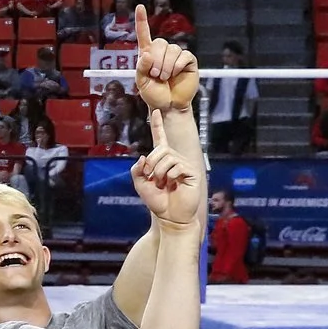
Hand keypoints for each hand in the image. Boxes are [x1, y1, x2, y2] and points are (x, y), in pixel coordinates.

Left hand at [130, 110, 201, 227]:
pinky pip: (176, 167)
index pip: (160, 139)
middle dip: (151, 164)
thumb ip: (137, 170)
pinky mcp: (191, 172)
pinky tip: (174, 185)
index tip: (156, 111)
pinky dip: (170, 177)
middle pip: (160, 150)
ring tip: (163, 184)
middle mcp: (174, 159)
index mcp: (161, 160)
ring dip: (159, 173)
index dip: (157, 125)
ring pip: (166, 158)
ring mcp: (183, 164)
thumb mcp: (140, 185)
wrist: (170, 217)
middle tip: (152, 179)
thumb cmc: (157, 201)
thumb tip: (143, 157)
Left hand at [131, 8, 198, 113]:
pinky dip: (177, 66)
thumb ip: (141, 68)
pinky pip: (183, 56)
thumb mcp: (141, 83)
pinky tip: (175, 74)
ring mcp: (176, 55)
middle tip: (155, 75)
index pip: (145, 34)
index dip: (142, 21)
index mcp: (148, 54)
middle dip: (156, 61)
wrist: (168, 105)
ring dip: (166, 66)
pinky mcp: (188, 60)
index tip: (139, 7)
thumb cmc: (153, 94)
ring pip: (171, 50)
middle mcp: (162, 52)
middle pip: (159, 43)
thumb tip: (147, 54)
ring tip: (164, 78)